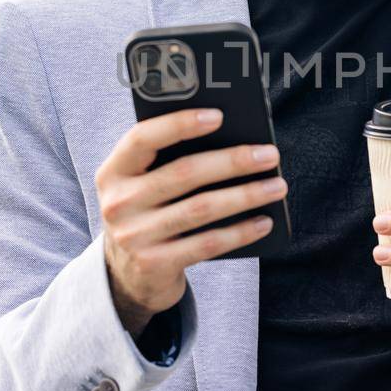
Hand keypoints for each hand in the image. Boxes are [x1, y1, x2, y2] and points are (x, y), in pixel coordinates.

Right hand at [95, 107, 284, 336]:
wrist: (126, 274)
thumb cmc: (147, 213)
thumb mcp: (141, 185)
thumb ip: (167, 161)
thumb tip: (233, 140)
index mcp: (113, 171)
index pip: (143, 138)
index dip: (180, 124)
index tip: (219, 115)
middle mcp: (118, 202)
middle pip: (184, 173)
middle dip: (233, 161)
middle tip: (269, 155)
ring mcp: (134, 236)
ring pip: (201, 208)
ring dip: (245, 195)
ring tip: (277, 186)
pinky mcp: (154, 264)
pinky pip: (207, 244)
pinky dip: (240, 231)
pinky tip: (264, 221)